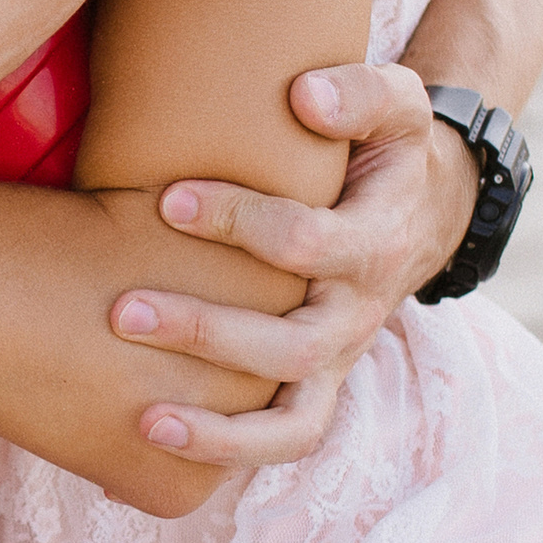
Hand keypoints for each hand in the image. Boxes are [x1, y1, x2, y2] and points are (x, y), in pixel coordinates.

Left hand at [107, 64, 473, 469]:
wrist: (420, 209)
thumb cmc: (384, 149)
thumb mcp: (399, 106)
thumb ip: (362, 93)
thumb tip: (304, 95)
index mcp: (375, 241)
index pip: (308, 244)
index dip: (239, 223)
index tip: (167, 199)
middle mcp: (357, 313)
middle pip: (293, 346)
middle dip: (208, 332)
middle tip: (122, 311)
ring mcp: (338, 360)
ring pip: (294, 419)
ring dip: (219, 426)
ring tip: (145, 417)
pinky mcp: (315, 385)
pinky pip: (283, 439)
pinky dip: (226, 450)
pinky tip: (152, 436)